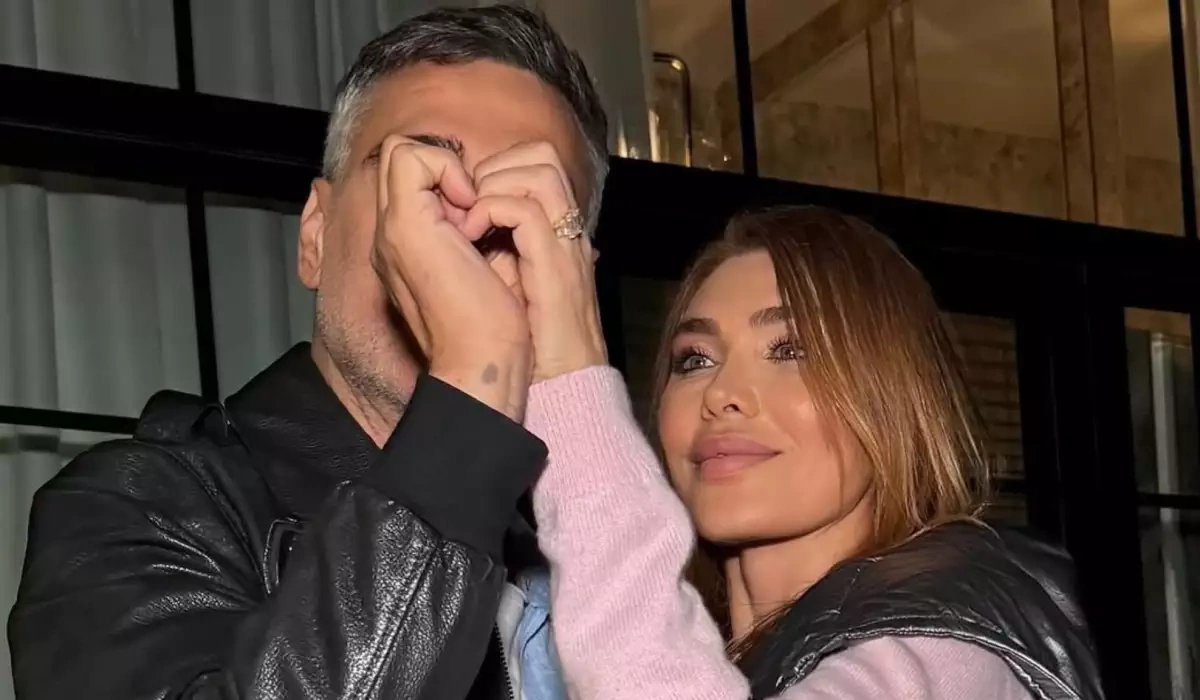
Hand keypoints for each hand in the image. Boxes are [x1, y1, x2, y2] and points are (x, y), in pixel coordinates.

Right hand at [370, 135, 531, 419]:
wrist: (485, 362)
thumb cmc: (495, 329)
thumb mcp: (488, 269)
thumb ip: (477, 237)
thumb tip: (503, 207)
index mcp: (409, 248)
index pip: (411, 178)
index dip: (448, 176)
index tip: (483, 212)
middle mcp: (391, 236)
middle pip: (400, 158)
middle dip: (444, 166)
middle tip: (479, 202)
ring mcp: (392, 230)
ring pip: (400, 151)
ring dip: (446, 168)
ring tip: (476, 210)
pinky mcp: (405, 226)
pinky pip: (410, 157)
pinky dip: (445, 169)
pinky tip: (473, 210)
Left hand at [463, 142, 607, 382]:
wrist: (542, 385)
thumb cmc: (517, 342)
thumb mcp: (500, 277)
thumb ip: (492, 240)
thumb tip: (457, 212)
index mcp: (549, 228)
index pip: (530, 161)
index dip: (490, 169)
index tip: (460, 207)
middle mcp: (562, 228)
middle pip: (540, 153)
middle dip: (491, 169)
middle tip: (464, 210)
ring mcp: (563, 242)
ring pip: (538, 167)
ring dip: (490, 186)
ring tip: (468, 224)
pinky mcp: (556, 264)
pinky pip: (525, 208)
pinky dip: (491, 213)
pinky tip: (473, 240)